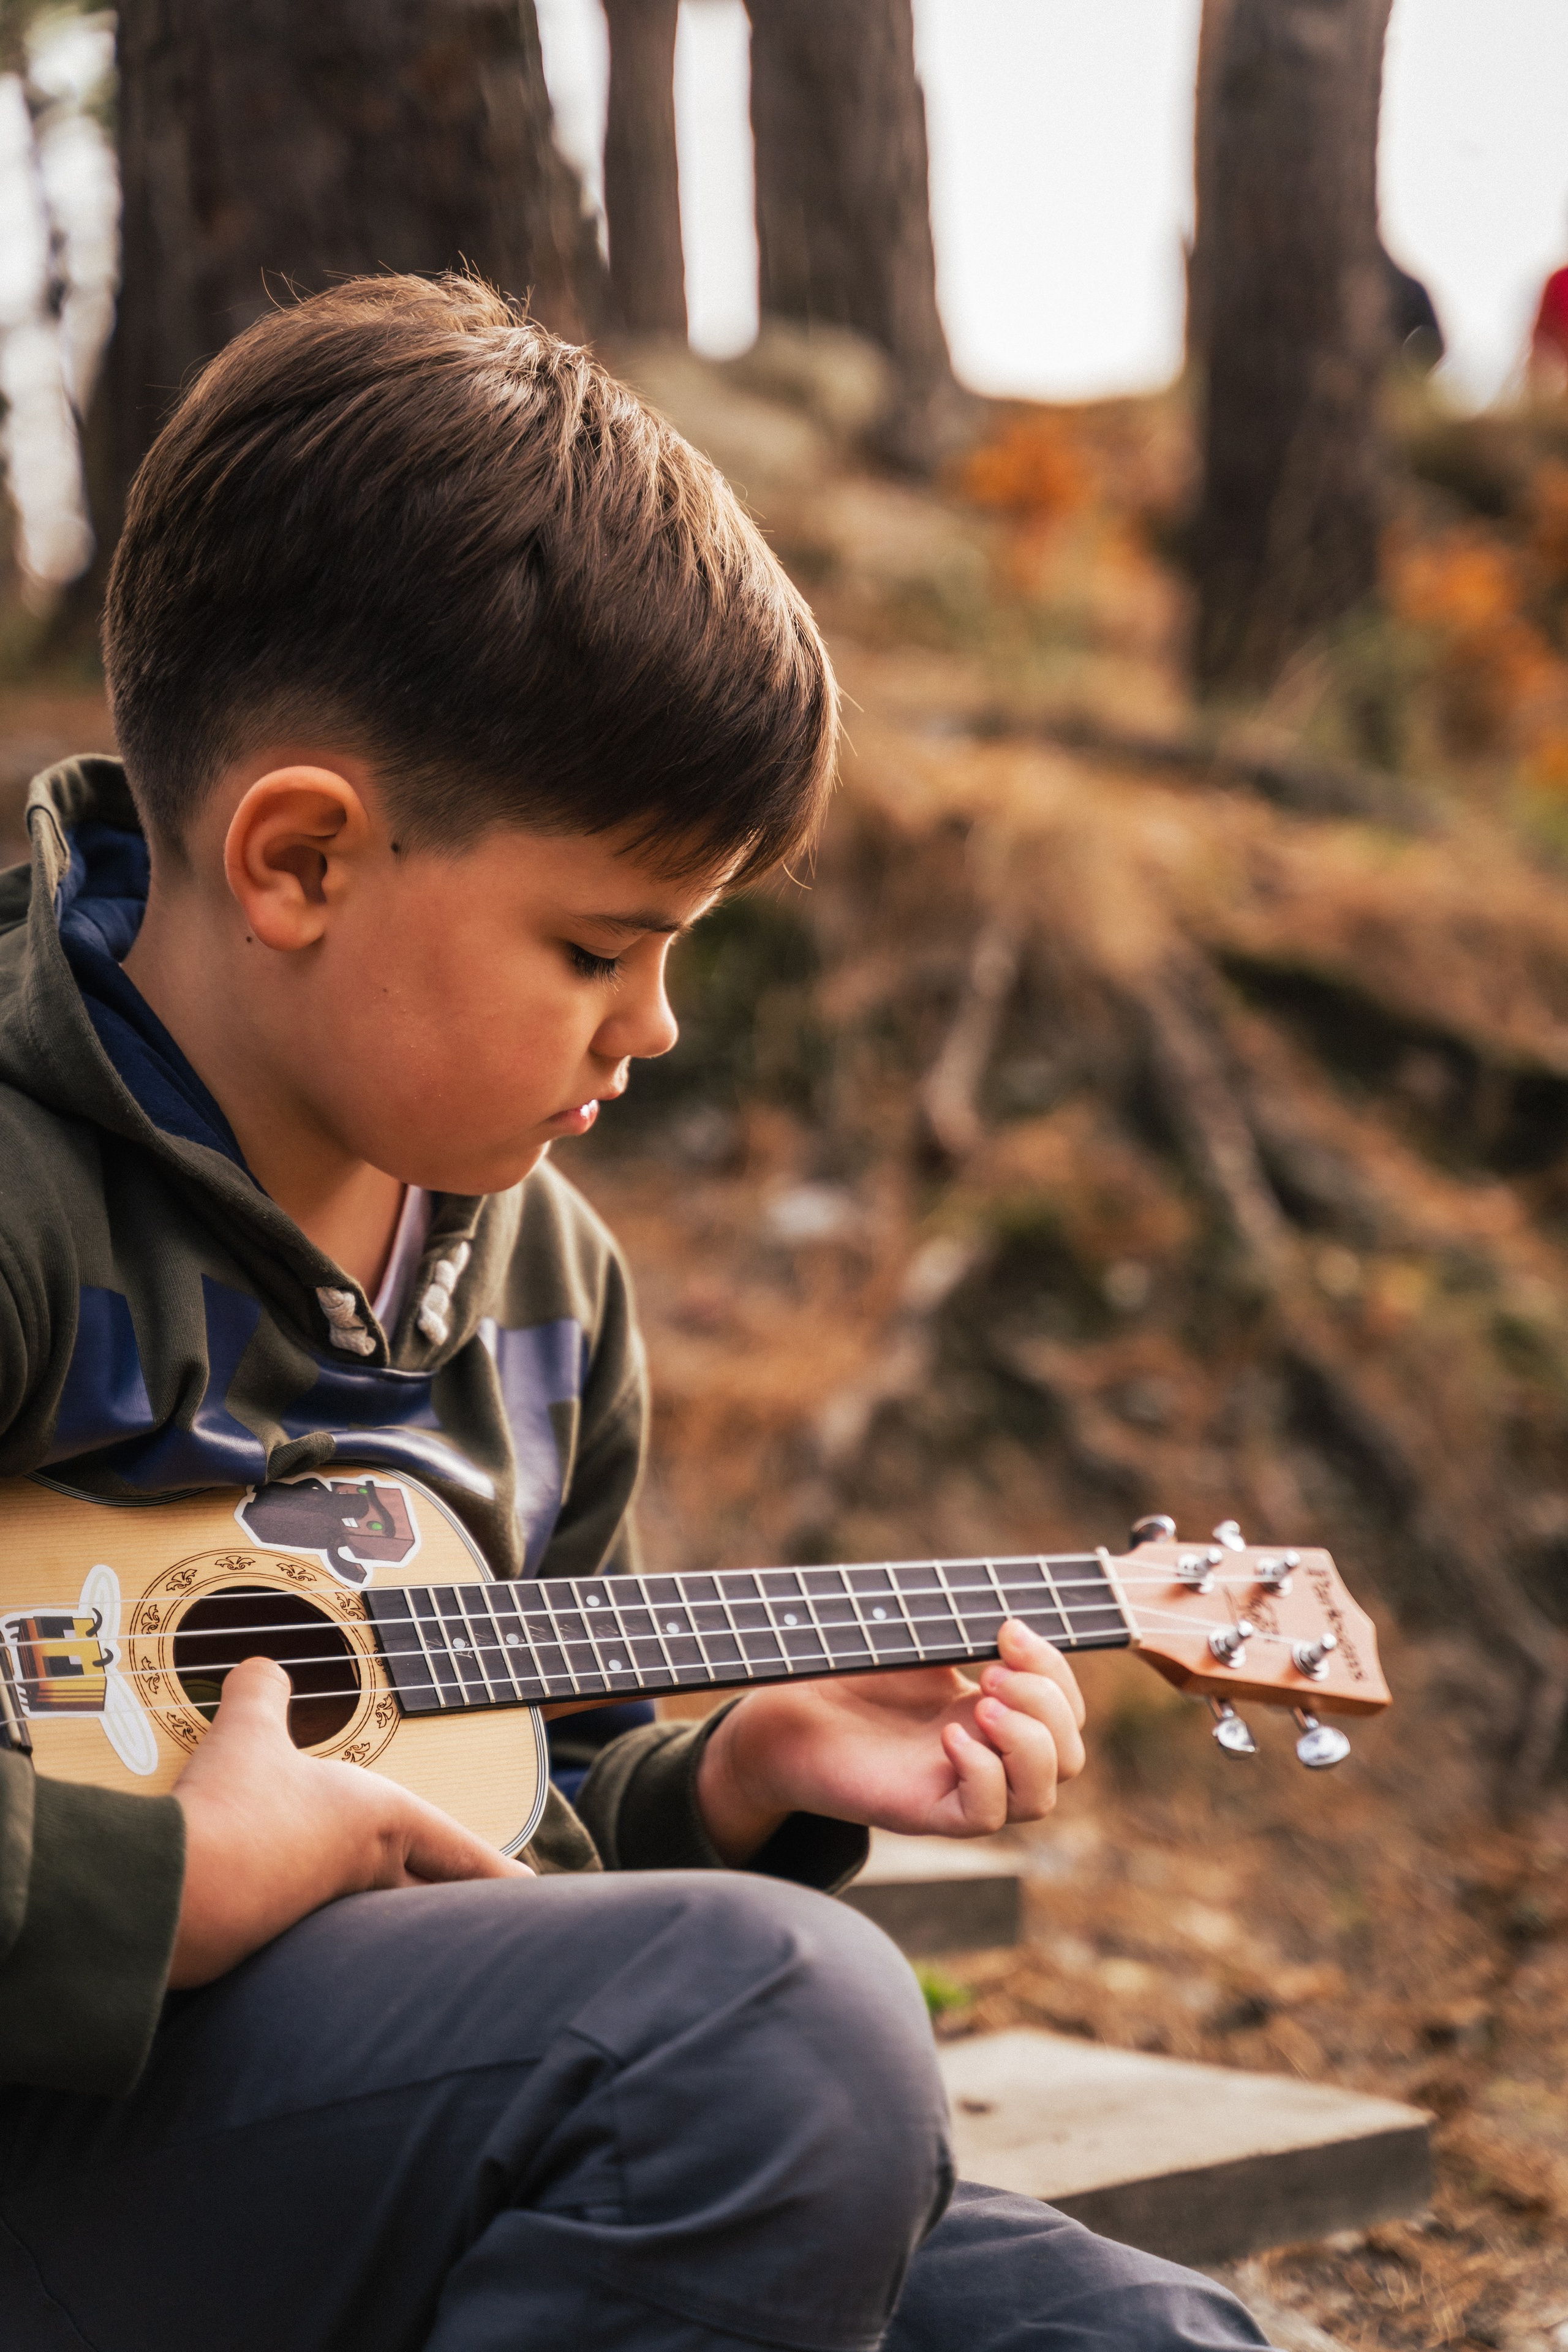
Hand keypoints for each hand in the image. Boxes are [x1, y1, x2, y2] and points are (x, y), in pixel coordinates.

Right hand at [169, 1655, 529, 1986]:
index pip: (461, 1851)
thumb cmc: (229, 1809)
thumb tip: (263, 1667)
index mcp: (382, 1825)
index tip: (536, 1891)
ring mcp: (321, 1918)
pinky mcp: (274, 1944)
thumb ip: (261, 1691)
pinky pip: (315, 1940)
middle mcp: (364, 1875)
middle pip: (434, 1902)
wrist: (173, 1893)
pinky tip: (308, 1928)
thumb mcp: (246, 1730)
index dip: (500, 1870)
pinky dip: (325, 1935)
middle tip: (494, 1916)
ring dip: (396, 1924)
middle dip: (462, 1910)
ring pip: (378, 1925)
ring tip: (411, 1927)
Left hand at [696, 1618, 1087, 1863]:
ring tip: (980, 1705)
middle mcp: (983, 1754)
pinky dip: (983, 1774)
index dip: (1054, 1669)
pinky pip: (986, 1815)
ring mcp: (956, 1786)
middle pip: (1068, 1756)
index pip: (1064, 1709)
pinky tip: (948, 1739)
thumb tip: (1011, 1617)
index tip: (1007, 1628)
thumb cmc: (840, 1674)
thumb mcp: (913, 1639)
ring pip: (1040, 1796)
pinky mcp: (924, 1812)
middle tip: (990, 1673)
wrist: (779, 1714)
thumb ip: (963, 1628)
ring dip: (1028, 1743)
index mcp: (988, 1711)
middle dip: (1047, 1704)